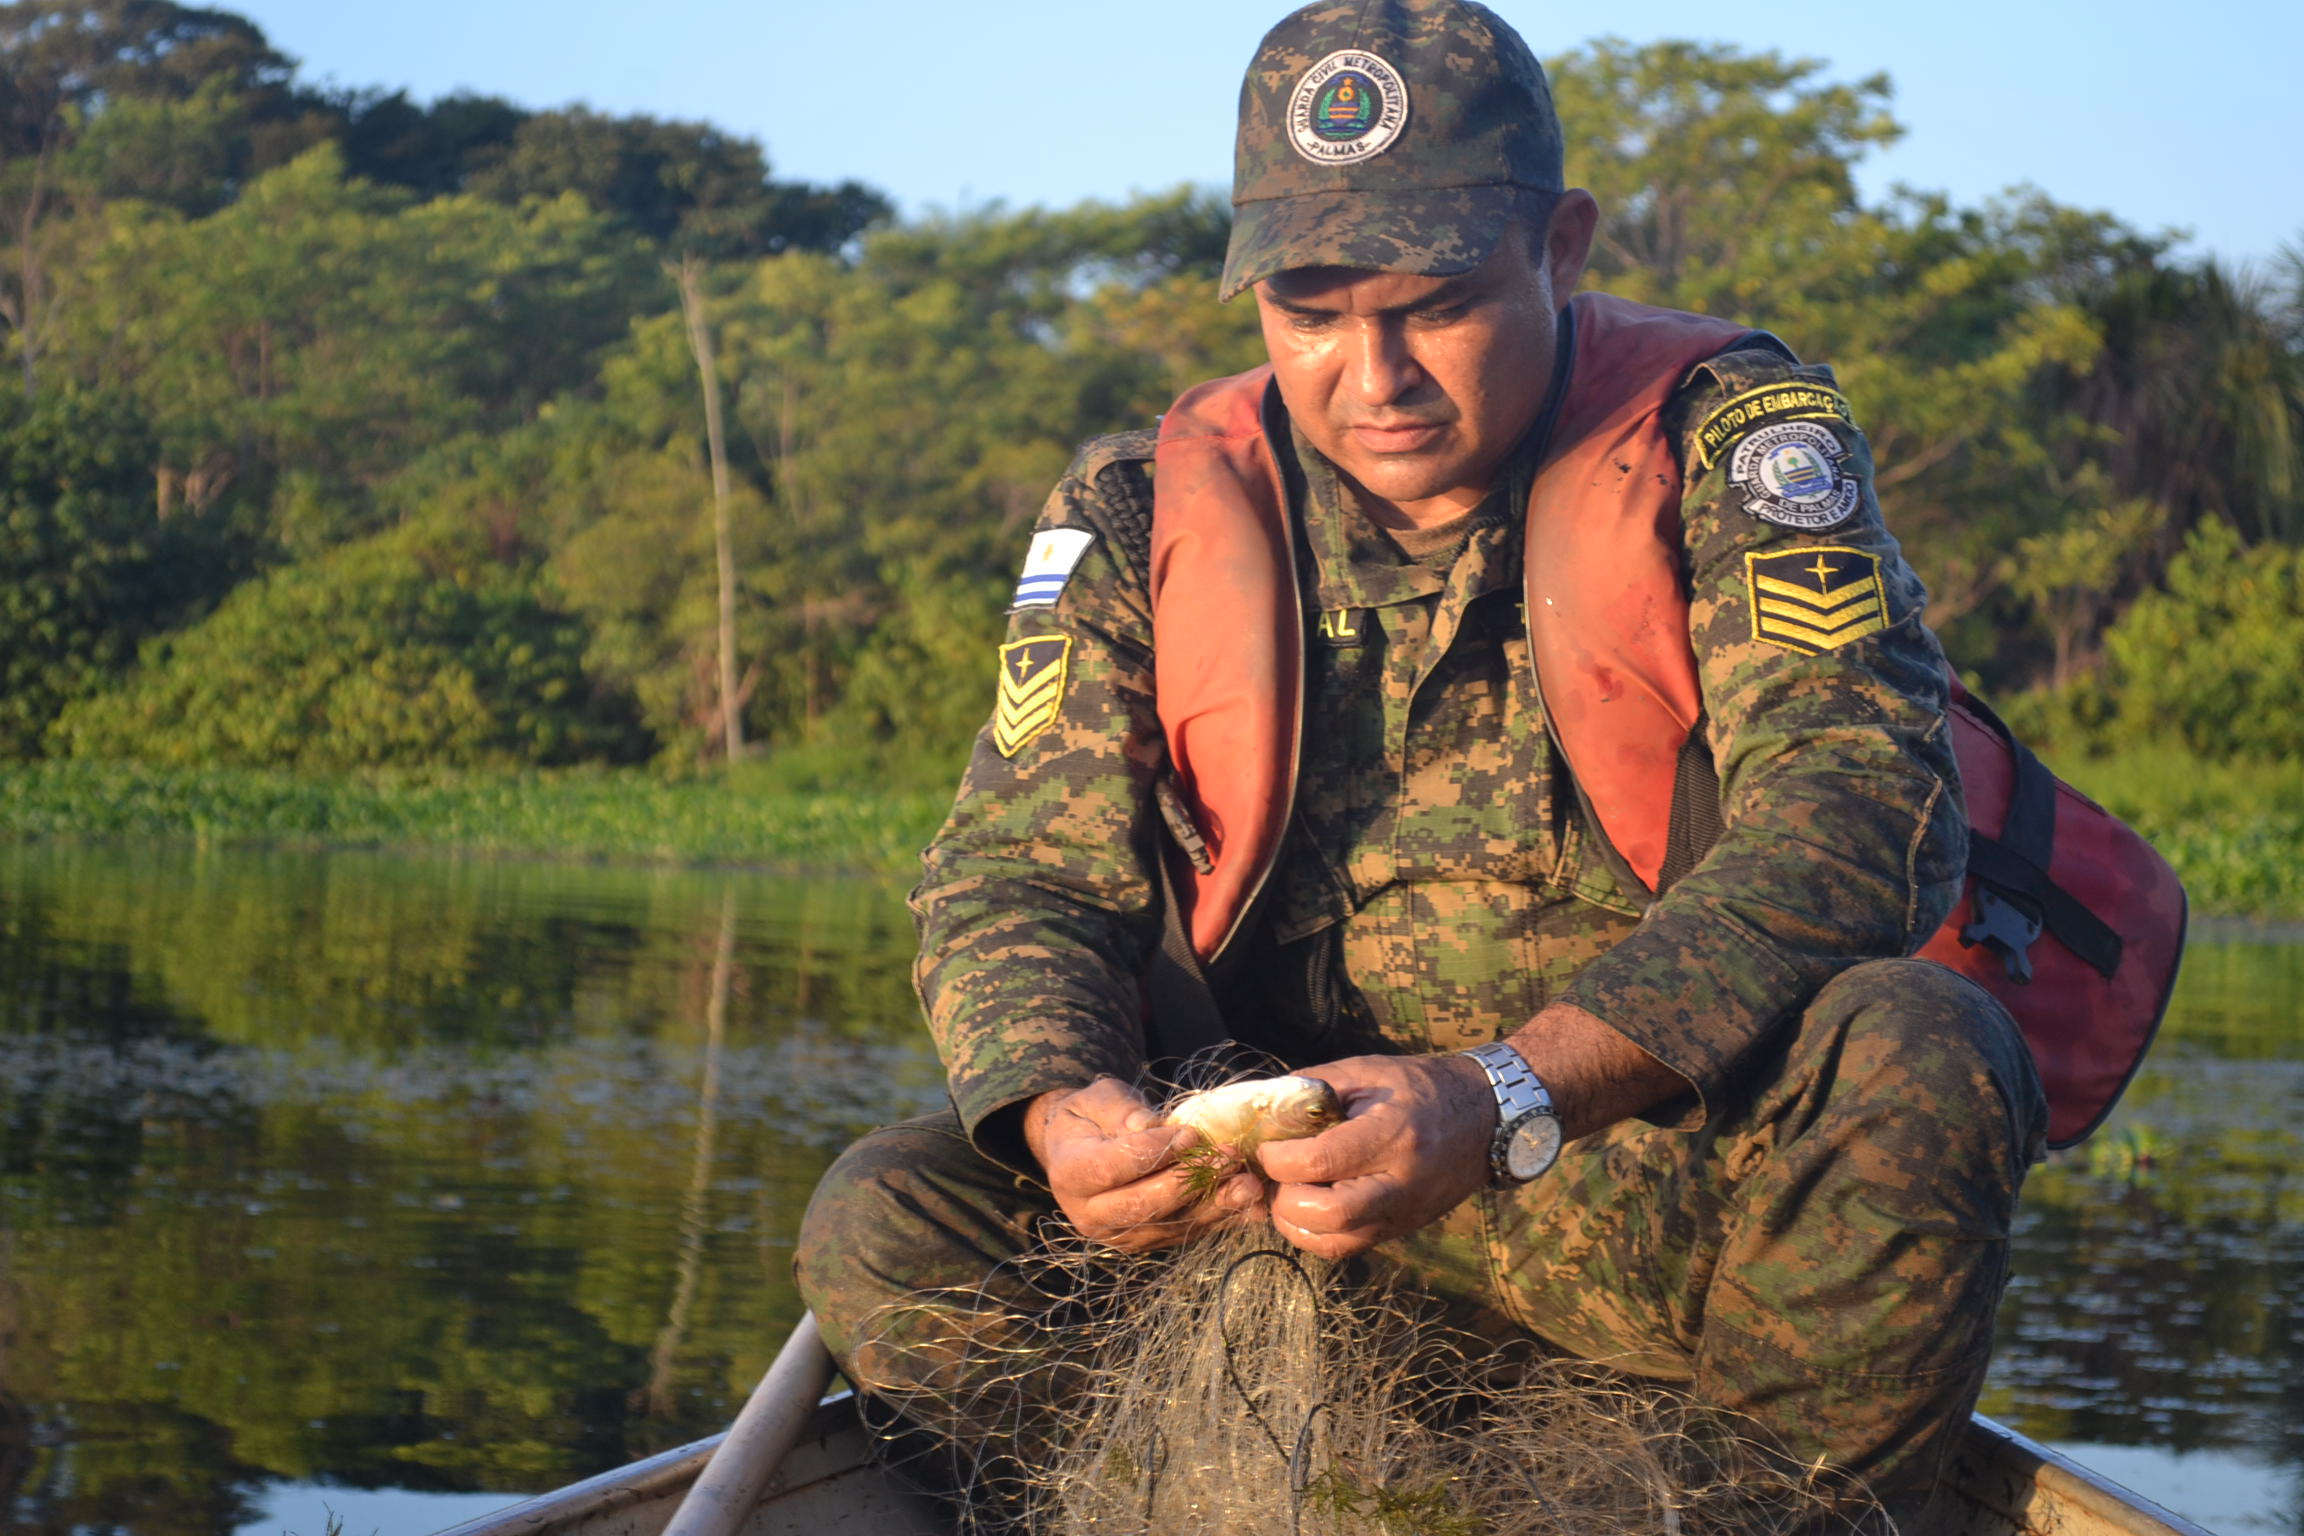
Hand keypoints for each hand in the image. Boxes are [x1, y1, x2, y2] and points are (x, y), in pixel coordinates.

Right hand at [1023, 1077, 1264, 1252]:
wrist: (1082, 1150)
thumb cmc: (1092, 1118)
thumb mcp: (1099, 1100)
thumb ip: (1121, 1110)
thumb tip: (1148, 1124)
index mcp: (1070, 1174)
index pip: (1113, 1168)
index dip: (1155, 1152)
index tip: (1190, 1134)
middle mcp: (1090, 1214)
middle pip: (1143, 1205)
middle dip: (1190, 1181)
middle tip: (1227, 1157)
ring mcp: (1120, 1235)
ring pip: (1170, 1224)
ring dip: (1213, 1205)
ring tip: (1248, 1184)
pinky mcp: (1147, 1241)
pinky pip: (1185, 1232)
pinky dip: (1219, 1218)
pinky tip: (1248, 1204)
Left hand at [1253, 1052, 1493, 1260]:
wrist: (1484, 1119)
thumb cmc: (1421, 1087)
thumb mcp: (1367, 1071)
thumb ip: (1313, 1088)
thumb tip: (1263, 1108)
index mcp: (1393, 1134)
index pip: (1322, 1160)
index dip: (1280, 1158)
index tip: (1267, 1146)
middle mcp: (1401, 1182)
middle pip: (1329, 1214)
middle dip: (1286, 1198)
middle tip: (1276, 1175)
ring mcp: (1404, 1213)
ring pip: (1335, 1242)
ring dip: (1296, 1223)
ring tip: (1288, 1191)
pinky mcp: (1401, 1229)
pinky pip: (1348, 1247)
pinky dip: (1316, 1233)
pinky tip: (1308, 1207)